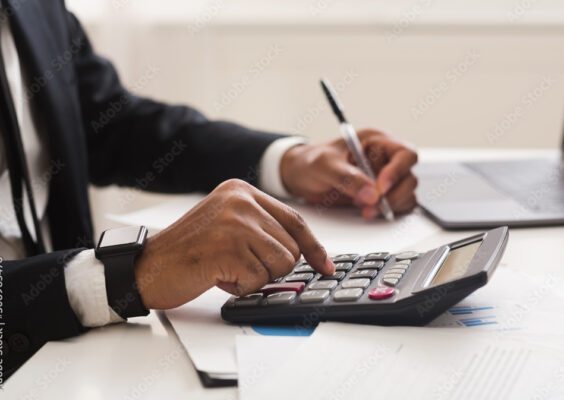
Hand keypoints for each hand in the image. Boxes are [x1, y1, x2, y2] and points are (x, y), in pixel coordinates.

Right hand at [134, 179, 334, 309]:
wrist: (148, 266)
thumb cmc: (188, 250)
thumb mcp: (228, 223)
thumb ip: (262, 227)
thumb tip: (303, 250)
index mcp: (242, 190)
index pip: (294, 220)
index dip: (313, 246)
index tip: (324, 264)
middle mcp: (241, 201)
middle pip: (291, 247)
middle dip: (270, 266)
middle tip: (237, 263)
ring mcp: (235, 222)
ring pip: (280, 264)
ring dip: (256, 276)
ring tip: (226, 266)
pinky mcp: (228, 247)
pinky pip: (258, 280)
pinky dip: (240, 286)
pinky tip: (217, 274)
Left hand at [280, 129, 417, 218]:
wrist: (299, 177)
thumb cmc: (310, 162)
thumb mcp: (324, 165)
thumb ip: (347, 177)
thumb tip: (371, 194)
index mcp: (376, 142)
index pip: (404, 153)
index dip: (398, 171)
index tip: (381, 187)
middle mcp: (384, 159)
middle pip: (409, 176)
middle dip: (394, 194)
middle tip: (373, 205)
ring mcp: (383, 178)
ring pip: (406, 193)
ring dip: (391, 205)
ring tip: (366, 211)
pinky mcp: (378, 196)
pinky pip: (396, 205)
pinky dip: (387, 212)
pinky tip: (367, 212)